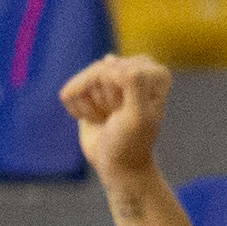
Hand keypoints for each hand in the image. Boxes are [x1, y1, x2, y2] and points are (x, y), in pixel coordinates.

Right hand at [63, 53, 173, 179]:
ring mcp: (110, 76)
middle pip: (101, 71)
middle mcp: (134, 68)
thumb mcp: (138, 116)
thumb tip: (110, 60)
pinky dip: (78, 109)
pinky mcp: (89, 87)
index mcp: (154, 73)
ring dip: (92, 105)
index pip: (120, 70)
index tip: (131, 115)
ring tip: (107, 118)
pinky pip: (71, 89)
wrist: (117, 165)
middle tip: (119, 117)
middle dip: (106, 99)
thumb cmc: (131, 142)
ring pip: (85, 79)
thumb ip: (133, 83)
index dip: (120, 96)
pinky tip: (94, 119)